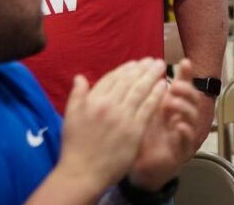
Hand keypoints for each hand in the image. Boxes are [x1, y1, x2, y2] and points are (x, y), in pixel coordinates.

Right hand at [55, 59, 167, 190]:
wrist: (82, 173)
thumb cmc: (75, 147)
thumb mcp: (70, 117)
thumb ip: (77, 95)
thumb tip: (80, 77)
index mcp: (92, 101)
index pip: (112, 78)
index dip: (126, 69)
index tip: (135, 63)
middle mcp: (108, 106)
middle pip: (129, 81)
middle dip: (143, 68)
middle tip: (153, 60)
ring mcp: (123, 117)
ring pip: (140, 90)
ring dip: (152, 76)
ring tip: (160, 67)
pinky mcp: (135, 130)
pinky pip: (148, 107)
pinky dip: (157, 95)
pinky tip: (164, 86)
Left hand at [128, 60, 200, 189]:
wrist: (141, 167)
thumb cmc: (143, 138)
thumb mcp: (143, 112)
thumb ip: (144, 94)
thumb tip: (138, 70)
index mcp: (173, 107)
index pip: (183, 87)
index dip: (186, 75)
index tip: (184, 62)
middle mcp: (182, 118)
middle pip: (194, 99)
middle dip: (186, 90)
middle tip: (174, 85)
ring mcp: (184, 134)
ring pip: (193, 117)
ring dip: (184, 107)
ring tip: (171, 102)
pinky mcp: (181, 151)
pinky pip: (188, 139)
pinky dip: (185, 131)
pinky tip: (178, 125)